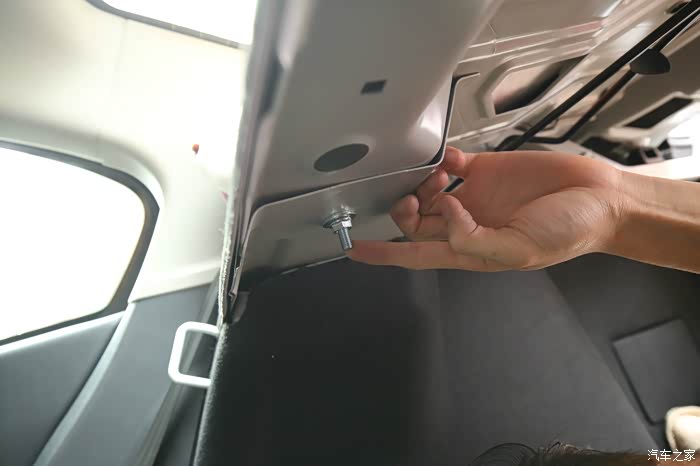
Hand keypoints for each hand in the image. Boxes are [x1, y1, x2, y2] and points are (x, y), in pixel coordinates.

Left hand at [348, 147, 624, 270]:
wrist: (600, 198)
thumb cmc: (568, 231)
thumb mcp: (521, 249)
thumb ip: (476, 239)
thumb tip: (446, 214)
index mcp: (472, 249)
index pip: (416, 254)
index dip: (384, 254)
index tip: (354, 249)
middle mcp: (468, 223)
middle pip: (416, 221)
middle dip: (405, 208)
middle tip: (415, 194)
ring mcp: (475, 195)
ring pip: (427, 190)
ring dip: (421, 182)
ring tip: (438, 175)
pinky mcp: (486, 169)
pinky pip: (451, 162)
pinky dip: (440, 158)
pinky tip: (446, 157)